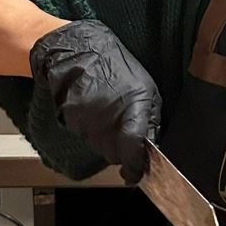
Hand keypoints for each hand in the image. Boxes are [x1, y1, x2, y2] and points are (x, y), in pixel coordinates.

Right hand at [29, 20, 160, 183]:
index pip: (134, 152)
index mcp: (134, 110)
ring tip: (107, 114)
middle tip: (123, 130)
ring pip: (100, 147)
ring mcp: (88, 123)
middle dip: (122, 150)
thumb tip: (152, 144)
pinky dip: (90, 129)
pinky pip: (85, 135)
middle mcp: (110, 121)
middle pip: (116, 155)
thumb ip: (151, 119)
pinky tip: (94, 110)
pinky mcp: (72, 122)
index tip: (136, 173)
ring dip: (106, 139)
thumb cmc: (115, 66)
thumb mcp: (147, 88)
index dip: (135, 167)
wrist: (77, 53)